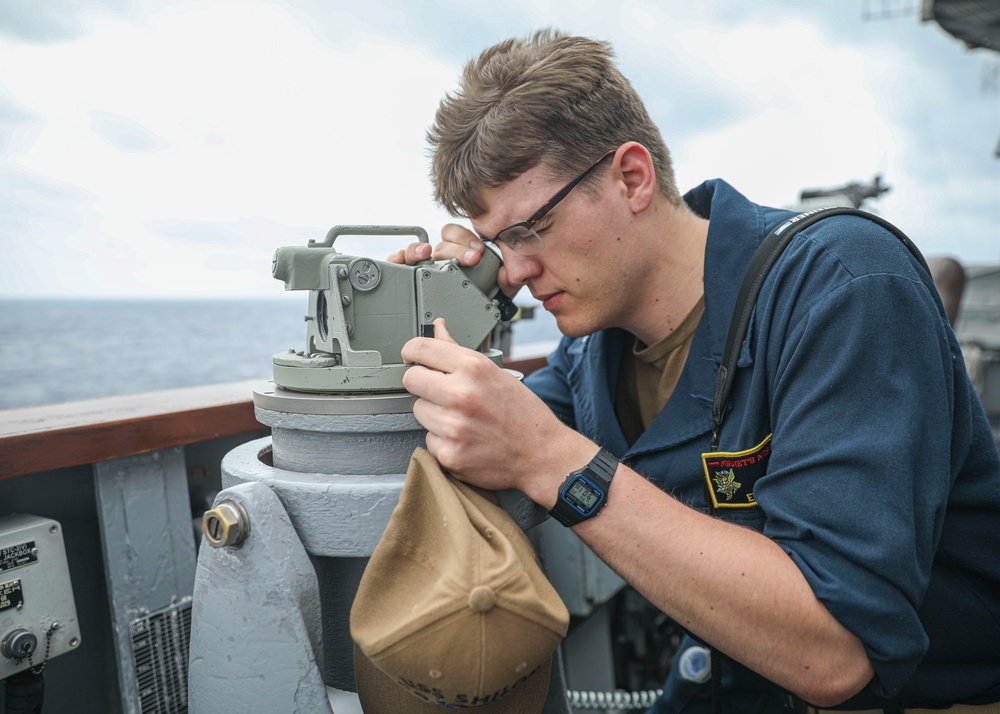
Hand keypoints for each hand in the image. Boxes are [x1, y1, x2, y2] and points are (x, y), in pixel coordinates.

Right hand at [386, 223, 519, 299]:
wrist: (469, 331)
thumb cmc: (479, 307)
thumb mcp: (497, 293)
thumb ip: (504, 281)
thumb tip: (505, 274)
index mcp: (459, 257)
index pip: (456, 236)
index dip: (466, 239)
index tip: (478, 251)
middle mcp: (440, 261)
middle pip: (441, 247)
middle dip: (456, 250)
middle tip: (471, 259)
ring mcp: (421, 270)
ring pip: (415, 252)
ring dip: (419, 249)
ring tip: (426, 253)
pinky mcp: (407, 281)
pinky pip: (397, 265)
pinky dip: (397, 258)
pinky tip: (402, 260)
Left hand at [401, 319, 588, 500]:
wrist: (541, 454)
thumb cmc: (522, 413)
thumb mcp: (494, 372)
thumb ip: (458, 351)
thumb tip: (438, 328)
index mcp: (473, 368)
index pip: (420, 348)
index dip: (411, 351)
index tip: (411, 356)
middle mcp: (461, 395)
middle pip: (411, 379)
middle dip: (422, 383)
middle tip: (440, 390)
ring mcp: (453, 426)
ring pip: (418, 410)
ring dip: (434, 413)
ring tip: (461, 417)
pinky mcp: (449, 454)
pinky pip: (428, 439)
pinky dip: (442, 439)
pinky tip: (464, 437)